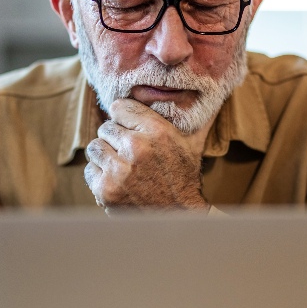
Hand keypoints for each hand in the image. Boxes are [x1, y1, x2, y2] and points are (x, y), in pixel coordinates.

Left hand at [84, 98, 209, 212]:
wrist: (178, 218)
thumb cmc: (183, 178)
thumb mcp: (190, 143)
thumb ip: (191, 116)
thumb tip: (216, 90)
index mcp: (158, 131)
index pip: (119, 107)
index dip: (122, 116)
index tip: (127, 126)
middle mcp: (137, 147)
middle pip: (105, 127)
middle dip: (114, 139)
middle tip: (127, 152)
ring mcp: (119, 170)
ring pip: (95, 147)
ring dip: (105, 156)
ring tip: (121, 166)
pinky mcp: (106, 190)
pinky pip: (90, 170)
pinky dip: (99, 175)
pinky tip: (116, 181)